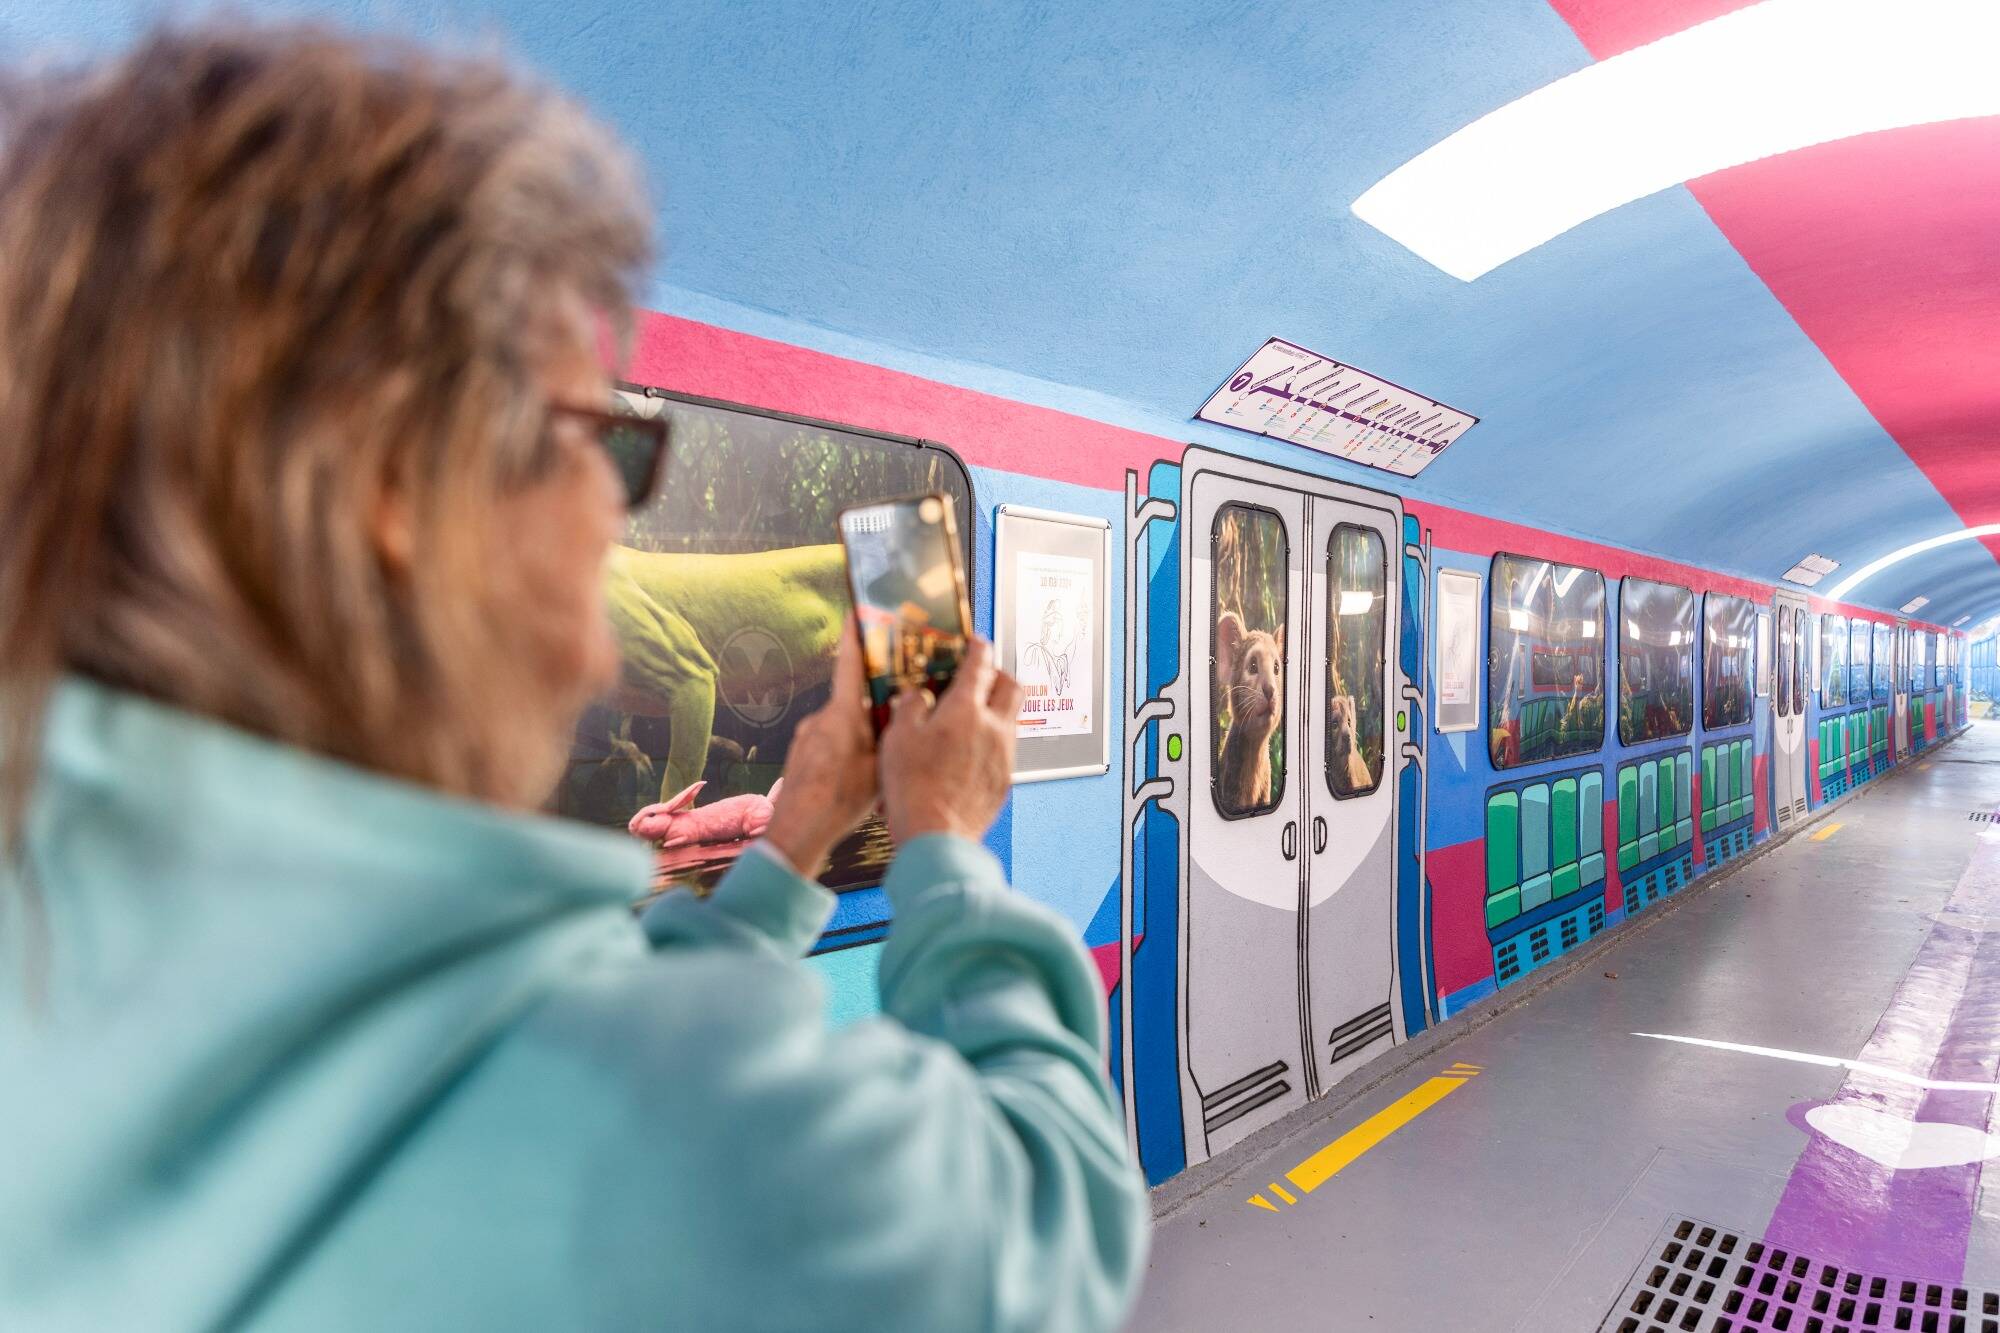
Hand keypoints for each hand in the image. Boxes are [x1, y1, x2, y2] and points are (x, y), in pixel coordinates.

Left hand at [764, 621, 877, 875]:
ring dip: (860, 736)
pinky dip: (845, 753)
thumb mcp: (879, 765)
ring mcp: (807, 736)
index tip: (858, 611)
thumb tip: (900, 713)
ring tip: (877, 764)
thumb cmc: (839, 801)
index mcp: (841, 715)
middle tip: (894, 718)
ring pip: (843, 725)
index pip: (850, 663)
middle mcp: (820, 718)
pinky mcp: (801, 754)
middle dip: (874, 706)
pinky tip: (855, 779)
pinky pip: (830, 743)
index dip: (856, 635)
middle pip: (853, 699)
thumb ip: (889, 734)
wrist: (797, 832)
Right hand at [879, 637, 1020, 846]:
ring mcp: (1004, 754)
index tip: (975, 642)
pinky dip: (993, 739)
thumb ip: (911, 707)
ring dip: (997, 708)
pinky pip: (1006, 748)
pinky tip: (972, 751)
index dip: (977, 648)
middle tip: (981, 675)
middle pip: (1011, 686)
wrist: (937, 836)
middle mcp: (993, 727)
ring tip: (974, 715)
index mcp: (966, 710)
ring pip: (1012, 717)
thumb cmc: (914, 788)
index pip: (980, 664)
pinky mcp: (1005, 779)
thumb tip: (918, 695)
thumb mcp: (897, 738)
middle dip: (998, 674)